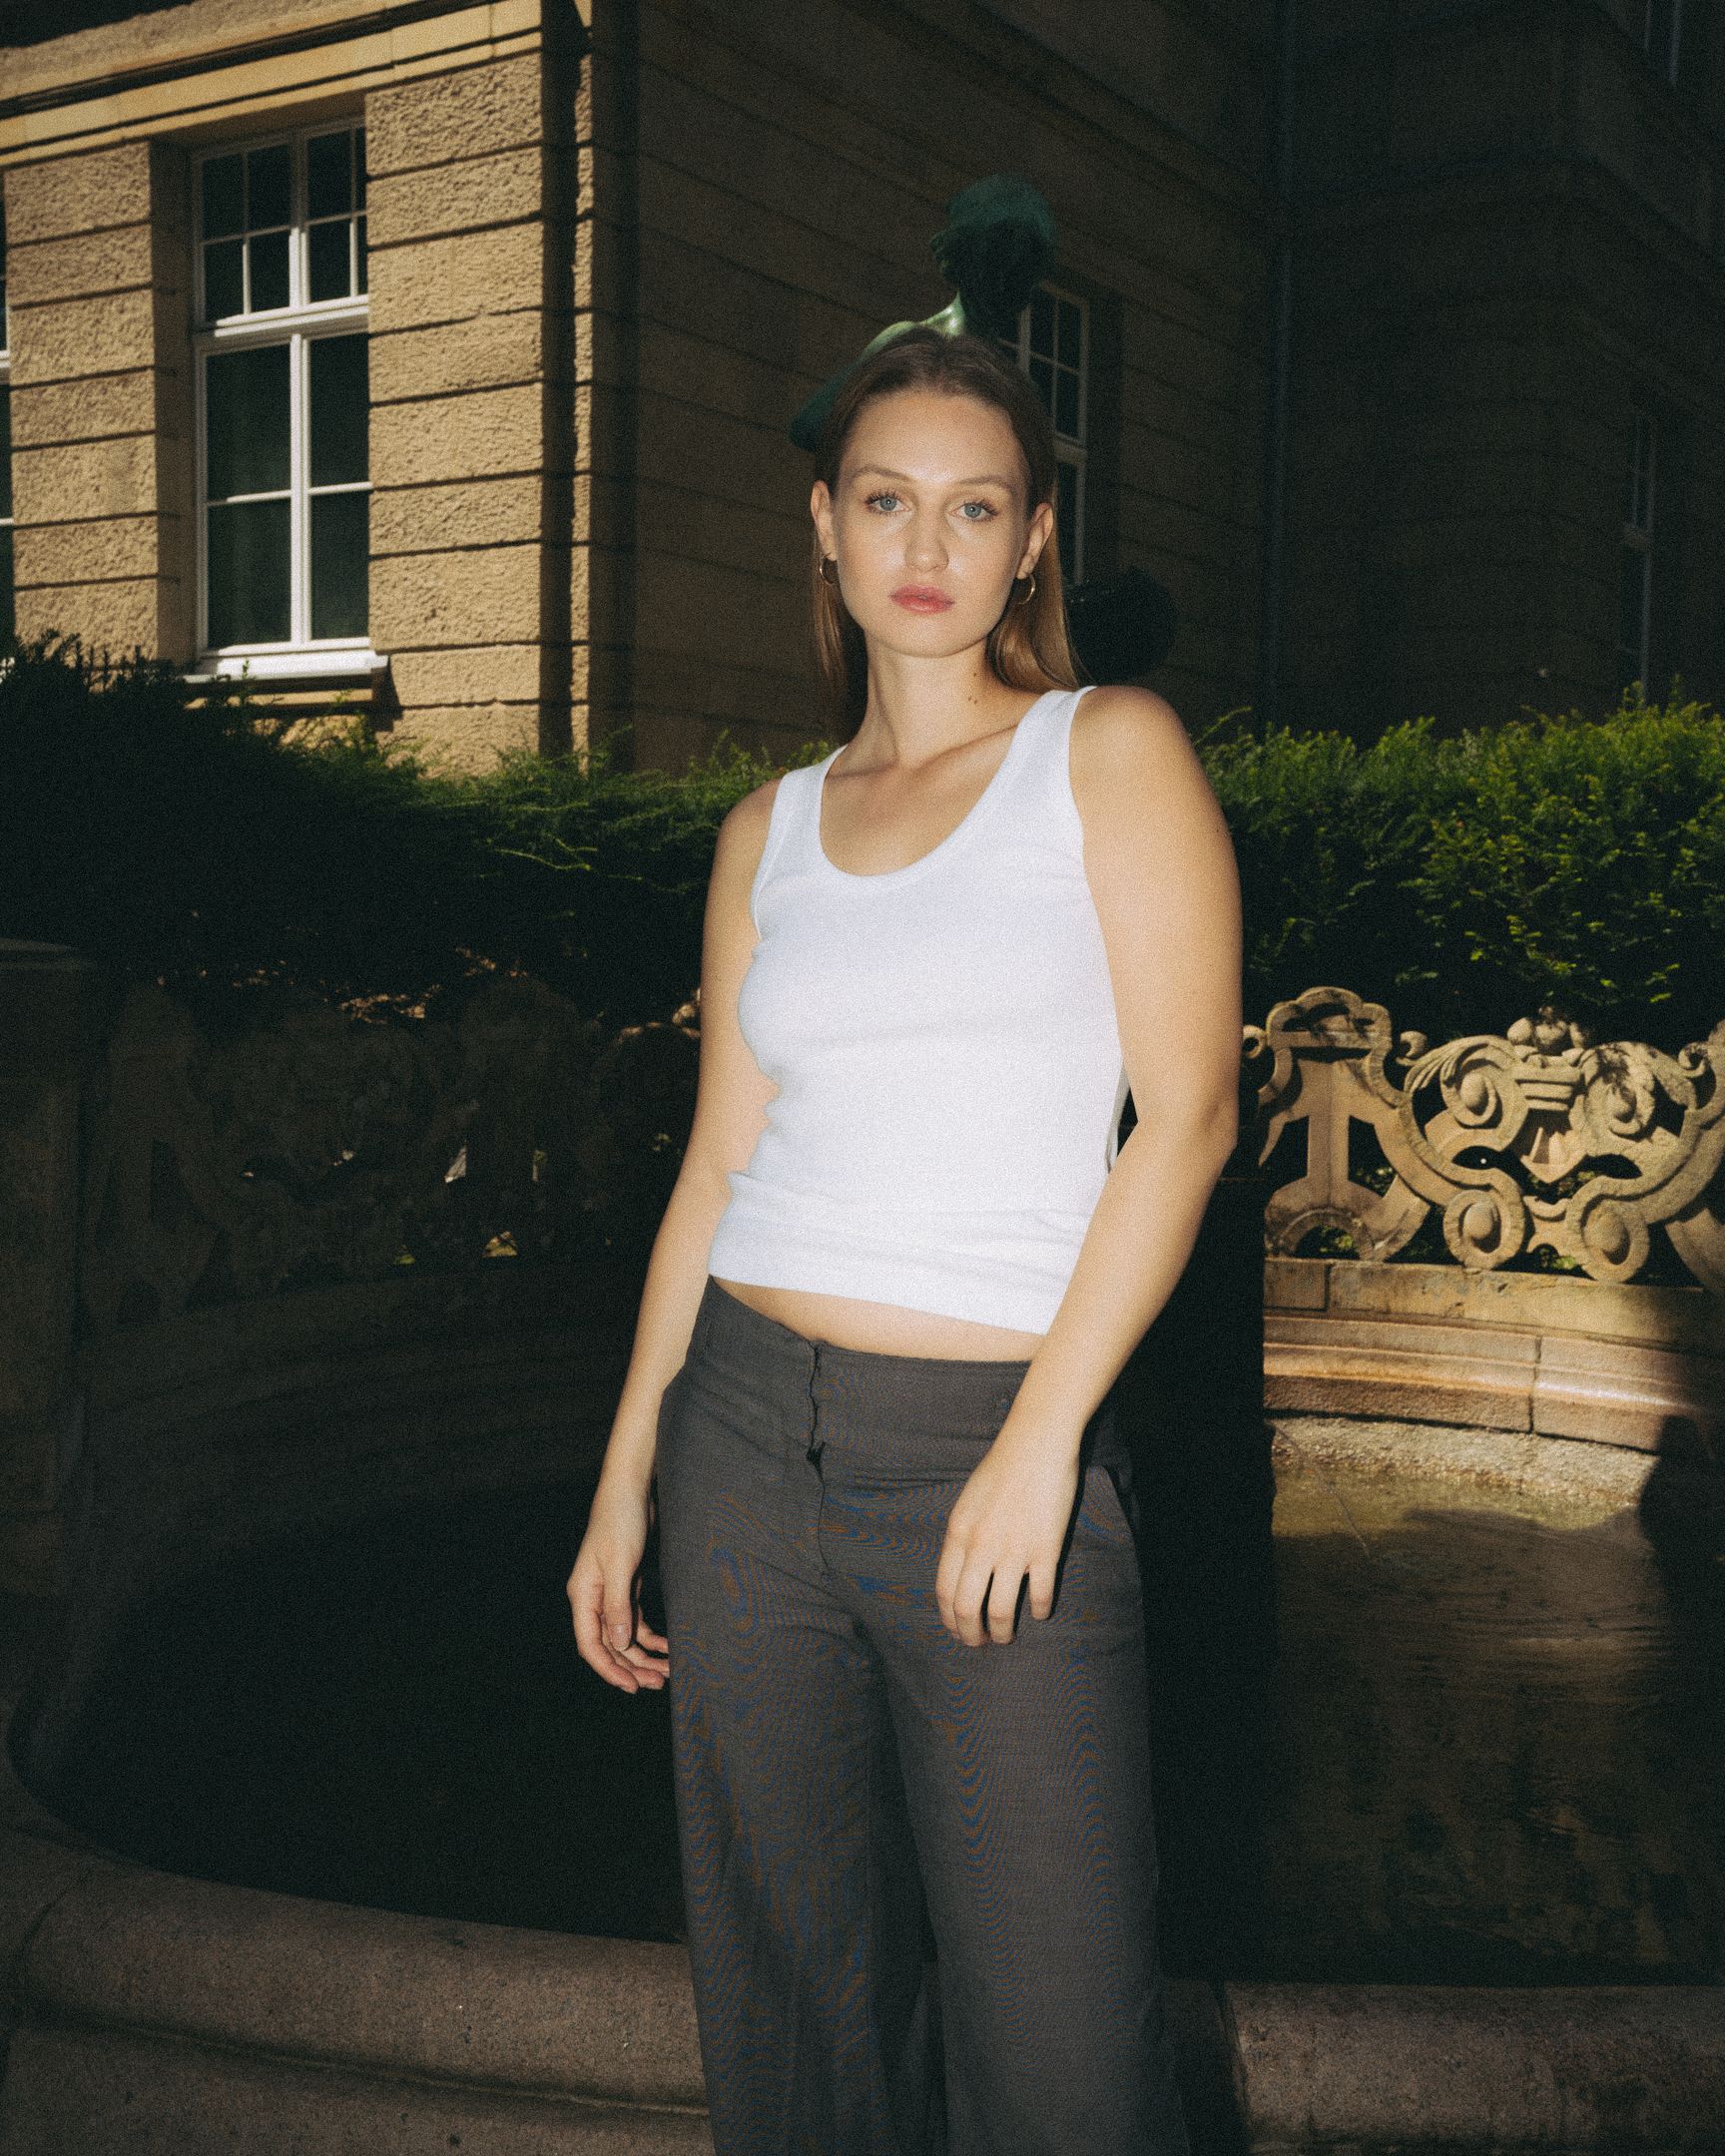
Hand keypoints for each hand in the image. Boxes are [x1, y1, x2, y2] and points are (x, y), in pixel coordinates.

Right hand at [568, 1478, 670, 1692]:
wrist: (629, 1491)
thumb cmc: (620, 1522)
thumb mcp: (620, 1564)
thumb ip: (618, 1605)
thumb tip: (618, 1644)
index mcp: (583, 1595)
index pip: (590, 1644)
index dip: (609, 1669)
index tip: (631, 1686)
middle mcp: (593, 1599)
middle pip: (609, 1644)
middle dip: (632, 1666)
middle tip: (657, 1683)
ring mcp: (609, 1594)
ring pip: (623, 1636)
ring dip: (643, 1655)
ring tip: (666, 1671)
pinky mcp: (626, 1587)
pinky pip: (635, 1621)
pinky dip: (650, 1636)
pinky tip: (667, 1646)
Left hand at [934, 1426, 1080, 1646]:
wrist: (1036, 1444)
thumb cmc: (1001, 1468)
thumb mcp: (967, 1502)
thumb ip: (962, 1537)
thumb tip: (961, 1571)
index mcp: (958, 1534)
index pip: (944, 1591)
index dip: (949, 1619)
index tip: (956, 1630)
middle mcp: (981, 1547)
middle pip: (967, 1608)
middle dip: (970, 1634)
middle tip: (978, 1642)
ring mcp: (1014, 1551)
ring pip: (1001, 1611)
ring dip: (1002, 1632)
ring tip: (1006, 1636)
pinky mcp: (1045, 1550)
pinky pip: (1040, 1595)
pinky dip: (1040, 1610)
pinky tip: (1041, 1612)